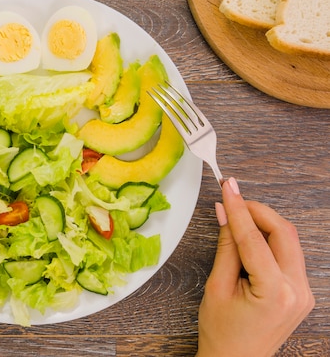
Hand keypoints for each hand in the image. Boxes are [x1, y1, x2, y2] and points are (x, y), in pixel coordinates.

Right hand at [197, 177, 313, 356]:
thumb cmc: (223, 332)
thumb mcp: (217, 287)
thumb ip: (226, 247)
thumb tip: (225, 216)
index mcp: (275, 292)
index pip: (254, 238)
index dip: (238, 208)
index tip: (229, 188)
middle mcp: (297, 290)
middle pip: (283, 232)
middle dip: (257, 210)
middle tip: (233, 197)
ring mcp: (303, 292)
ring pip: (288, 241)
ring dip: (263, 224)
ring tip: (237, 216)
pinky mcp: (300, 291)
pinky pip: (288, 255)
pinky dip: (269, 240)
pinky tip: (249, 237)